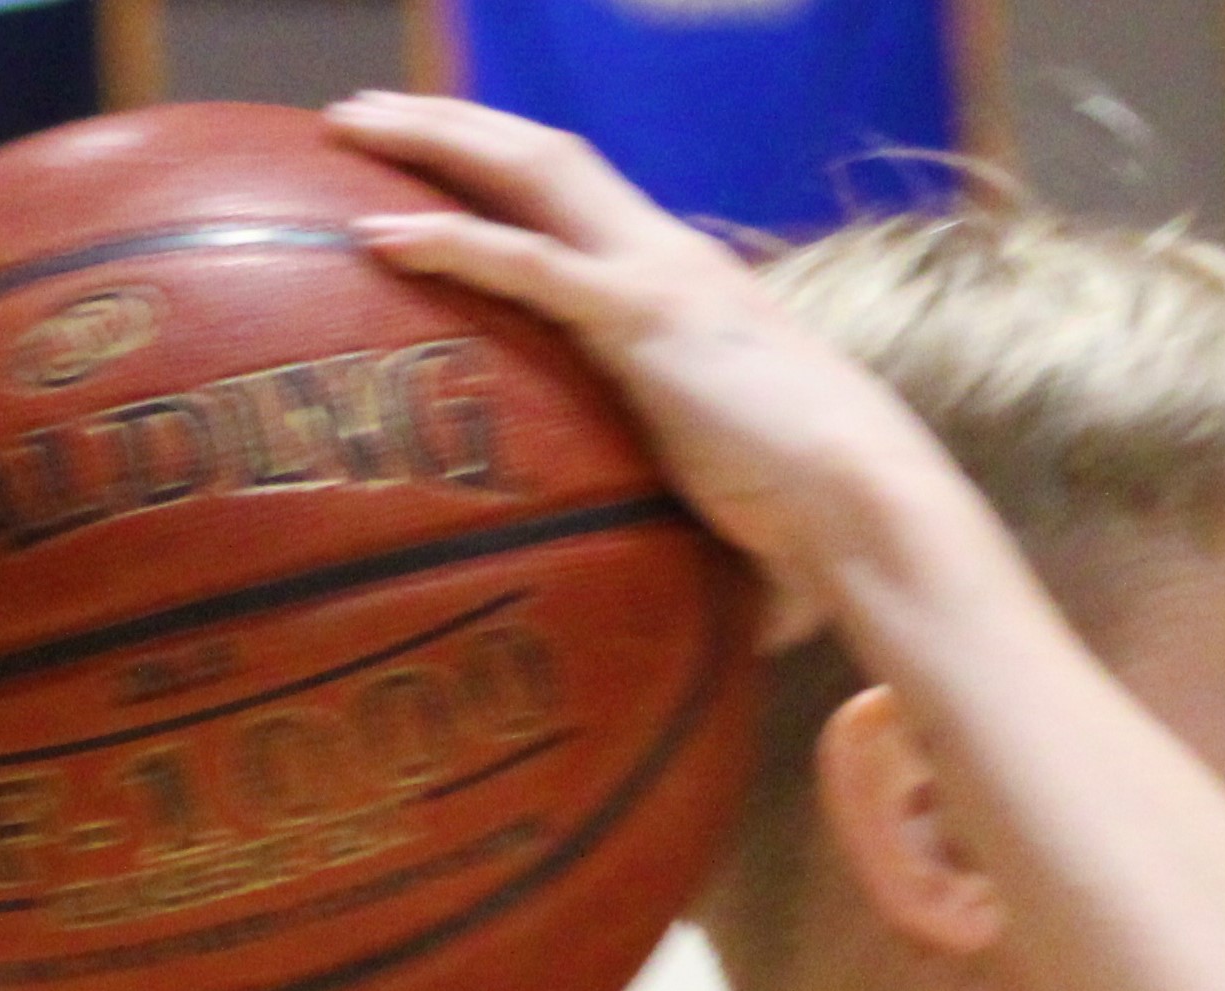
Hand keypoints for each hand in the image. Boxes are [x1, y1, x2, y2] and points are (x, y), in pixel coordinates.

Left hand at [328, 91, 937, 654]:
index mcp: (694, 297)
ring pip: (530, 171)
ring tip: (349, 125)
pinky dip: (452, 239)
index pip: (589, 207)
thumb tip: (701, 637)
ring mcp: (659, 280)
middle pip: (547, 157)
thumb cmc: (826, 536)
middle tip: (364, 120)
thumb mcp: (748, 521)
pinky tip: (380, 236)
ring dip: (437, 138)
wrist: (875, 514)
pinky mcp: (646, 316)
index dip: (515, 176)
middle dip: (456, 125)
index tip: (445, 170)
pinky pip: (528, 261)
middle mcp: (673, 264)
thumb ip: (705, 546)